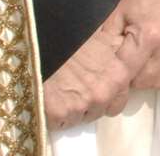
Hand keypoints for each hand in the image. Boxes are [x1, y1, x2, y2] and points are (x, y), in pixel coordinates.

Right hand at [42, 11, 148, 130]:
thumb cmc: (67, 37)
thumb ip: (114, 53)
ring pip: (82, 117)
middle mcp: (105, 92)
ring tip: (61, 88)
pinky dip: (55, 114)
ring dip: (74, 108)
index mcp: (119, 72)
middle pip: (103, 110)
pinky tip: (49, 95)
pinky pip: (62, 123)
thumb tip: (123, 56)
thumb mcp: (100, 38)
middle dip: (93, 103)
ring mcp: (83, 105)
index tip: (99, 87)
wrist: (35, 43)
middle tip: (77, 86)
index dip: (110, 94)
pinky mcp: (60, 114)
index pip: (122, 98)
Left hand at [112, 0, 159, 89]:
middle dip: (133, 79)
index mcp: (148, 36)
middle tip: (128, 64)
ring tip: (144, 63)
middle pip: (146, 82)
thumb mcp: (119, 11)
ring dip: (151, 77)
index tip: (111, 77)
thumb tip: (98, 66)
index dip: (117, 79)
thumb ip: (108, 39)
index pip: (128, 74)